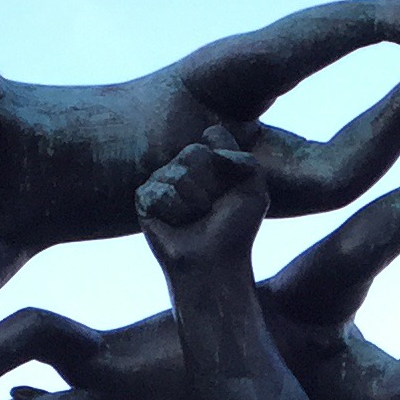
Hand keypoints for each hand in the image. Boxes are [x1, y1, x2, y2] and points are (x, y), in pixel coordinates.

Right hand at [135, 127, 267, 265]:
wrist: (215, 262)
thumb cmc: (236, 229)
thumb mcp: (255, 190)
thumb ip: (246, 158)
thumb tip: (209, 137)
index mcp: (208, 162)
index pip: (213, 137)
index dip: (226, 164)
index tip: (231, 189)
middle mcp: (183, 167)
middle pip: (194, 152)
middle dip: (210, 183)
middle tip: (211, 208)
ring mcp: (162, 182)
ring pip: (177, 173)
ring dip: (194, 200)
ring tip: (195, 218)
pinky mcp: (144, 199)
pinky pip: (160, 190)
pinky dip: (175, 209)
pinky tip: (176, 224)